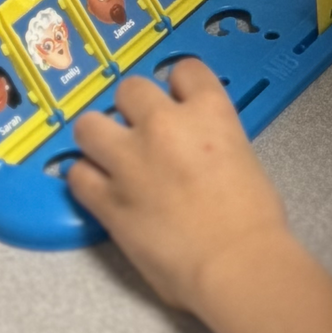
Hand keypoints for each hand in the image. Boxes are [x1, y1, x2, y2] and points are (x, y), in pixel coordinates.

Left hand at [68, 58, 288, 311]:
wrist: (236, 263)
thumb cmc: (253, 220)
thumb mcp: (242, 157)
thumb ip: (212, 138)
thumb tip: (196, 149)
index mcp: (208, 111)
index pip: (185, 69)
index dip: (178, 85)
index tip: (176, 99)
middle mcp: (163, 124)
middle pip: (130, 88)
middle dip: (132, 107)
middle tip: (140, 130)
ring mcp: (130, 161)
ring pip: (89, 125)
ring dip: (98, 138)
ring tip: (108, 155)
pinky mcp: (108, 200)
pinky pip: (78, 176)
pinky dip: (86, 180)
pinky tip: (99, 188)